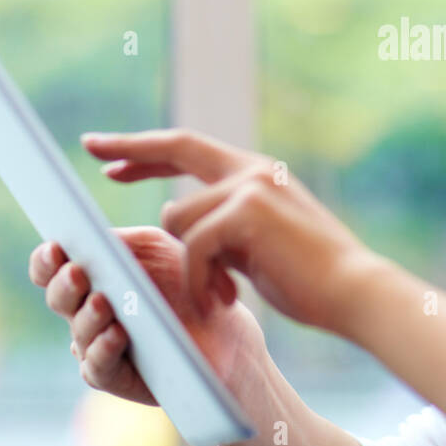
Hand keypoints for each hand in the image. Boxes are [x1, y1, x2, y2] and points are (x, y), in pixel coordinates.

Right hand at [28, 225, 267, 403]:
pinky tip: (117, 334)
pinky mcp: (117, 378)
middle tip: (78, 273)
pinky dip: (104, 349)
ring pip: (79, 333)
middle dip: (65, 285)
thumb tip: (91, 236)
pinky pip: (98, 366)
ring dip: (88, 317)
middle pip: (58, 299)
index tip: (55, 248)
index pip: (51, 269)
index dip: (46, 260)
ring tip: (103, 302)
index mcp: (90, 277)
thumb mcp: (157, 248)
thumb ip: (123, 241)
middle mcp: (86, 313)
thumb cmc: (185, 280)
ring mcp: (97, 346)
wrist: (224, 326)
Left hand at [81, 129, 384, 333]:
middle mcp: (252, 169)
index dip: (149, 151)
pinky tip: (223, 301)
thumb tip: (187, 230)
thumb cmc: (312, 280)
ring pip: (178, 218)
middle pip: (177, 144)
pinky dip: (198, 281)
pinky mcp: (246, 212)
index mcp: (257, 173)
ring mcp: (249, 186)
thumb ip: (226, 229)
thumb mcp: (260, 245)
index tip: (111, 156)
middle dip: (130, 147)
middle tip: (90, 146)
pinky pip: (193, 247)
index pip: (191, 148)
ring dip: (188, 265)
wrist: (354, 291)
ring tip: (221, 295)